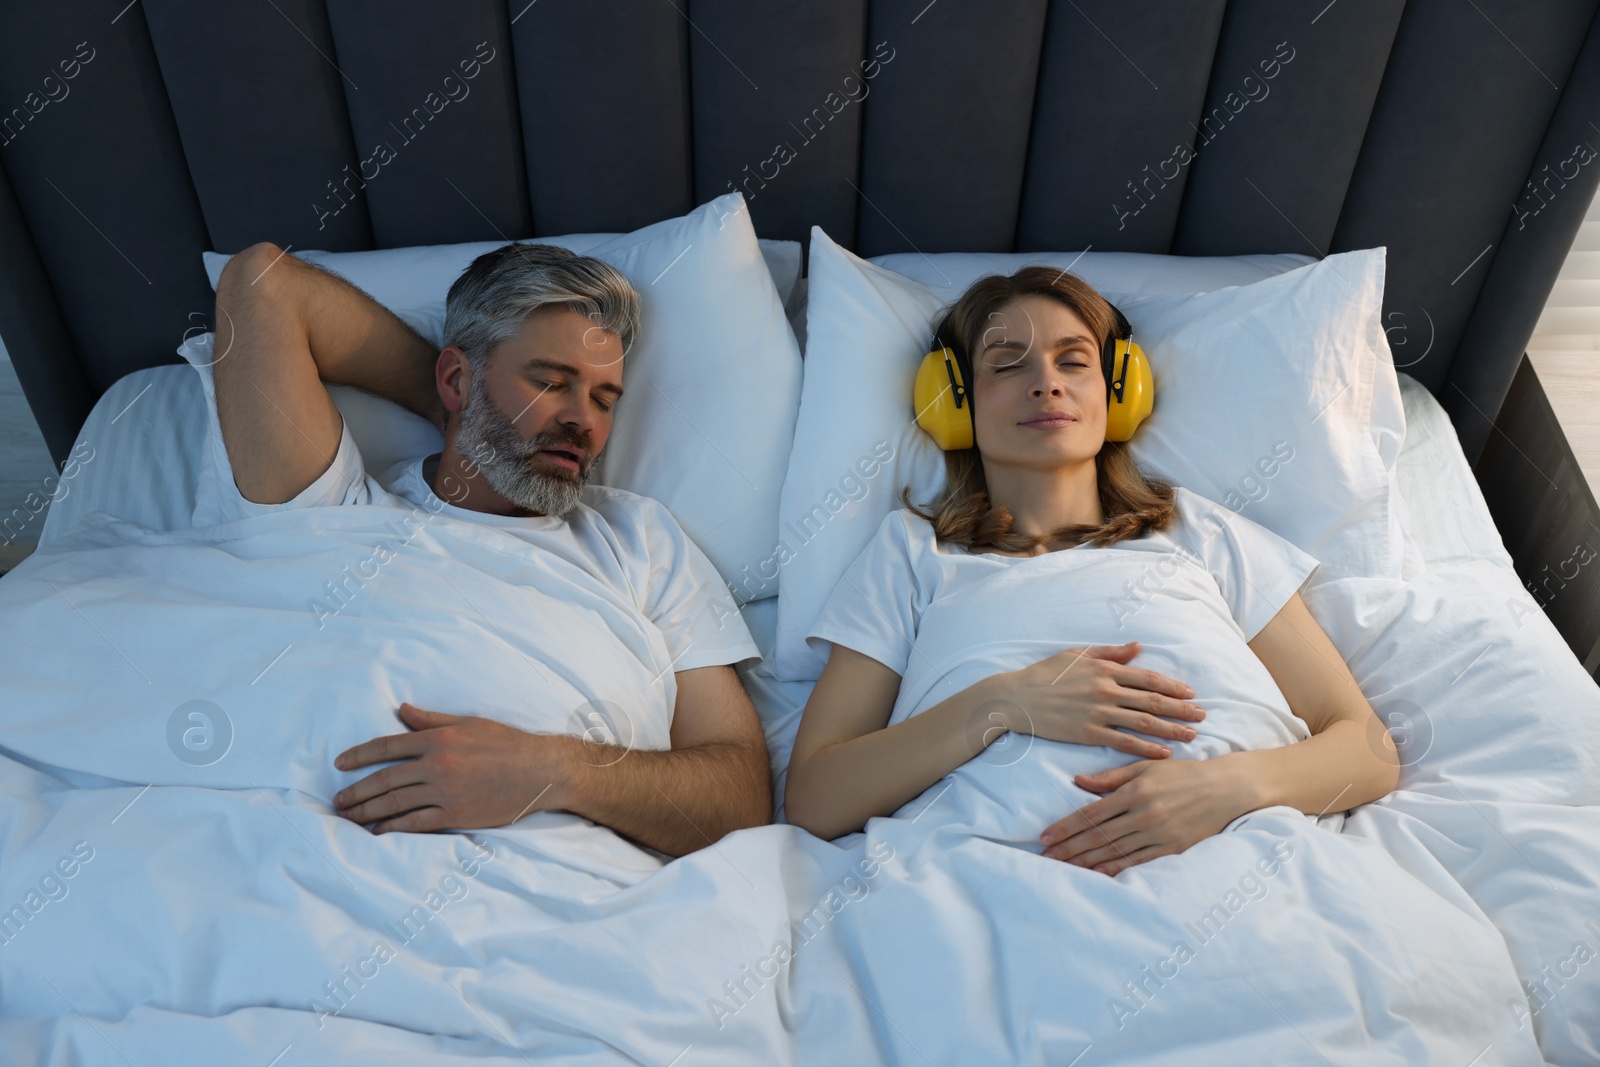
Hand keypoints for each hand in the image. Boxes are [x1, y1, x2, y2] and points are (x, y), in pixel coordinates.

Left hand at [333, 702, 569, 832]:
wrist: (540, 771)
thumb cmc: (507, 743)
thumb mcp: (468, 723)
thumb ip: (431, 720)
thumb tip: (402, 710)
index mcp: (438, 739)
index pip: (387, 746)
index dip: (358, 755)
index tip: (339, 764)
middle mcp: (437, 765)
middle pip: (384, 779)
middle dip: (356, 791)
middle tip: (337, 801)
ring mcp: (445, 792)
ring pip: (394, 803)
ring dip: (366, 811)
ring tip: (348, 817)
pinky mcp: (455, 815)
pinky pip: (415, 824)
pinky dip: (392, 828)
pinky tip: (378, 831)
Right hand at [993, 641, 1204, 759]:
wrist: (1016, 698)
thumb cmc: (1045, 674)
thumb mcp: (1077, 655)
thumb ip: (1110, 652)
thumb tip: (1138, 647)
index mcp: (1105, 669)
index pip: (1148, 678)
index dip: (1173, 687)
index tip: (1191, 694)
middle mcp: (1106, 690)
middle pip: (1153, 701)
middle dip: (1181, 709)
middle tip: (1202, 716)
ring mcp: (1098, 713)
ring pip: (1144, 723)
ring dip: (1171, 730)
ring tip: (1191, 736)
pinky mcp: (1088, 733)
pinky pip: (1124, 742)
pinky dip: (1146, 748)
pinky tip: (1163, 753)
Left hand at [1037, 758, 1250, 874]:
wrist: (1226, 789)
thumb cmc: (1183, 774)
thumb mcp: (1146, 767)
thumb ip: (1111, 778)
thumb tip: (1078, 781)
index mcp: (1135, 792)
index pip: (1091, 813)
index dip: (1066, 827)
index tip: (1045, 836)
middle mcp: (1144, 815)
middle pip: (1098, 836)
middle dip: (1068, 848)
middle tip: (1045, 858)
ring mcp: (1159, 835)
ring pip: (1114, 852)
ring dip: (1085, 862)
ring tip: (1063, 869)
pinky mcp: (1172, 849)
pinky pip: (1138, 863)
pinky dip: (1115, 869)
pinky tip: (1096, 874)